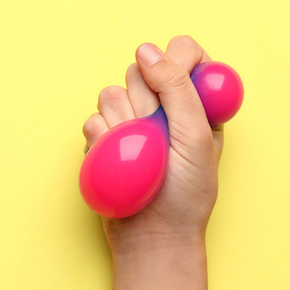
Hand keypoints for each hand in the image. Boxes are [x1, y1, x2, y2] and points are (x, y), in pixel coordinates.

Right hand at [82, 36, 223, 252]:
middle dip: (146, 101)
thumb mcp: (196, 138)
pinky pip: (92, 121)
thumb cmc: (185, 195)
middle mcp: (163, 108)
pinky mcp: (104, 139)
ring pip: (111, 93)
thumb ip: (178, 89)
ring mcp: (131, 123)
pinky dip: (102, 141)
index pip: (184, 53)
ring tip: (137, 155)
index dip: (174, 59)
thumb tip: (146, 51)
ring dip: (122, 123)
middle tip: (156, 134)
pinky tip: (115, 162)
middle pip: (141, 69)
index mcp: (197, 102)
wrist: (152, 238)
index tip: (167, 82)